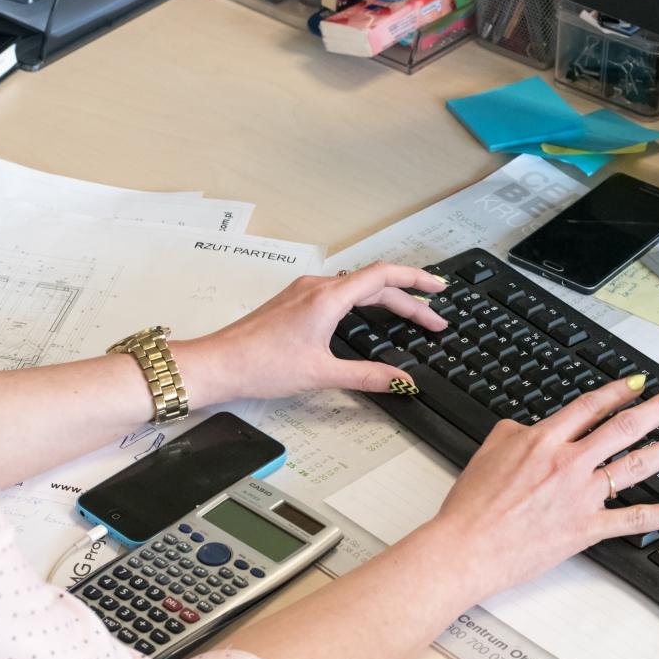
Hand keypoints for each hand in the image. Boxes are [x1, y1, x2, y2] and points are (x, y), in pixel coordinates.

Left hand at [180, 261, 449, 401]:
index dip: (418, 280)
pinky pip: (338, 293)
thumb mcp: (322, 374)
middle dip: (409, 301)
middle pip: (374, 284)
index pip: (384, 276)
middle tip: (433, 322)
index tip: (440, 289)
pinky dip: (363, 302)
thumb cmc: (260, 365)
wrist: (219, 364)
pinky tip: (368, 318)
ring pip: (356, 288)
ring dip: (386, 300)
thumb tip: (402, 382)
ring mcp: (303, 292)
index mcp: (328, 297)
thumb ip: (368, 377)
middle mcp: (316, 287)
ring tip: (409, 316)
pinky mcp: (294, 302)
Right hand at [411, 382, 658, 601]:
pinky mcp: (587, 529)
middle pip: (624, 427)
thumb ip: (515, 433)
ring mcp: (582, 495)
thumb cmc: (471, 506)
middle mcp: (569, 462)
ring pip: (638, 463)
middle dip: (656, 408)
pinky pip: (637, 518)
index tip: (636, 384)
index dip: (617, 391)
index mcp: (544, 440)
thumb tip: (530, 428)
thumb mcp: (488, 451)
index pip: (590, 407)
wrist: (466, 546)